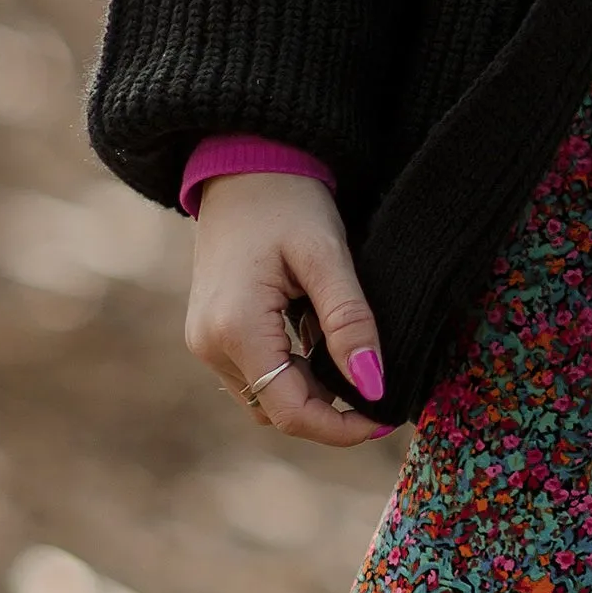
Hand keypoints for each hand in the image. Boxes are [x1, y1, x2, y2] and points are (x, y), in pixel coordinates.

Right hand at [183, 173, 387, 450]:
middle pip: (277, 411)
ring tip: (352, 360)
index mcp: (235, 329)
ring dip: (311, 394)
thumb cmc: (288, 200)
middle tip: (380, 391)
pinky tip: (322, 344)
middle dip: (330, 413)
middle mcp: (210, 345)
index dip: (341, 428)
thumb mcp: (327, 256)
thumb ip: (349, 322)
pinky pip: (255, 376)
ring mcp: (205, 341)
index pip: (291, 411)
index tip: (386, 417)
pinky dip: (292, 375)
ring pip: (265, 398)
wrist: (241, 164)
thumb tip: (373, 386)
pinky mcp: (210, 333)